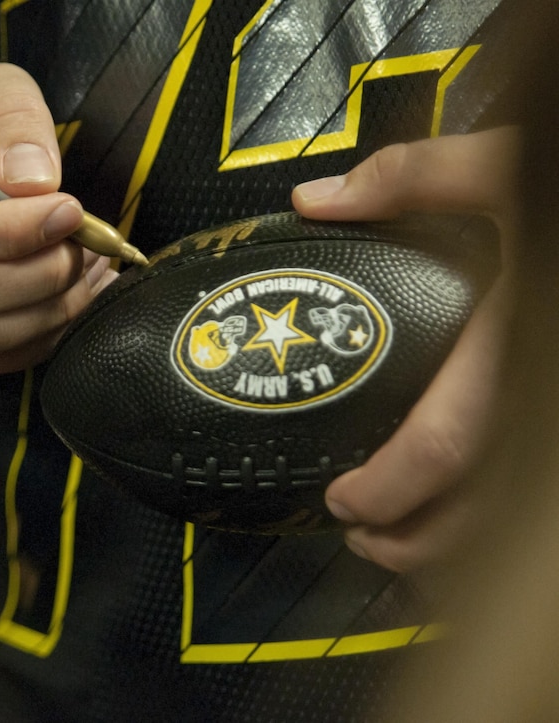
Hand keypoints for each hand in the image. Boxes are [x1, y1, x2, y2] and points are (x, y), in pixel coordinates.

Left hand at [292, 128, 517, 571]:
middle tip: (361, 537)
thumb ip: (413, 179)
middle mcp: (547, 403)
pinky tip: (468, 526)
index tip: (343, 499)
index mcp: (519, 346)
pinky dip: (496, 531)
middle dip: (414, 541)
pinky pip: (537, 503)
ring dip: (455, 549)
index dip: (388, 487)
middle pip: (485, 511)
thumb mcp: (511, 169)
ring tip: (399, 548)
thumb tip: (315, 201)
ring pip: (518, 523)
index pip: (445, 445)